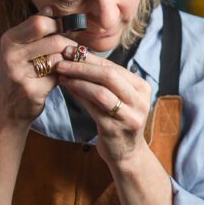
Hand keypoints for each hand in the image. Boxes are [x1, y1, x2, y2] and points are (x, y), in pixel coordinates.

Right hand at [0, 7, 77, 123]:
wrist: (12, 108)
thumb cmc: (23, 73)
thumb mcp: (24, 48)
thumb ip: (37, 29)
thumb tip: (50, 8)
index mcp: (9, 39)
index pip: (40, 22)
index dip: (58, 26)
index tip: (65, 32)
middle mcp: (10, 54)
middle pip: (54, 40)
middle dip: (68, 45)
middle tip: (73, 51)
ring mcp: (18, 73)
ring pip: (58, 57)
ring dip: (67, 61)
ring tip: (66, 64)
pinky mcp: (30, 89)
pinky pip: (58, 75)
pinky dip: (64, 75)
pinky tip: (61, 78)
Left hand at [54, 51, 151, 167]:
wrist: (127, 154)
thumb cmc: (119, 120)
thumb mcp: (120, 97)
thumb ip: (106, 80)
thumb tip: (77, 55)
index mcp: (142, 88)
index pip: (113, 66)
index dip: (90, 57)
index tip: (70, 50)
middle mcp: (139, 101)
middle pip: (109, 76)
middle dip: (82, 66)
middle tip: (62, 61)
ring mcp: (129, 117)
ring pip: (100, 92)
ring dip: (78, 81)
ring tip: (61, 74)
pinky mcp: (114, 130)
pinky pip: (93, 109)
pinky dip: (78, 96)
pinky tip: (67, 89)